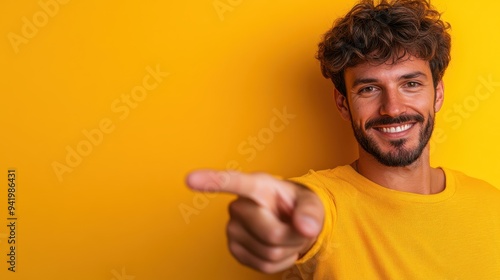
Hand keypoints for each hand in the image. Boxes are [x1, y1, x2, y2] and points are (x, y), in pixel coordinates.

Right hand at [186, 170, 323, 273]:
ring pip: (270, 252)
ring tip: (287, 234)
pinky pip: (264, 265)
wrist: (291, 223)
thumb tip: (306, 227)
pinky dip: (280, 262)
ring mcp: (232, 229)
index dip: (211, 181)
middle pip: (272, 233)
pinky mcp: (233, 249)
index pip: (233, 182)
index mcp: (257, 185)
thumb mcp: (311, 203)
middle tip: (297, 227)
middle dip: (293, 236)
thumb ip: (310, 212)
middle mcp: (239, 206)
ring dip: (288, 249)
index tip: (190, 179)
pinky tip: (278, 248)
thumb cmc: (297, 207)